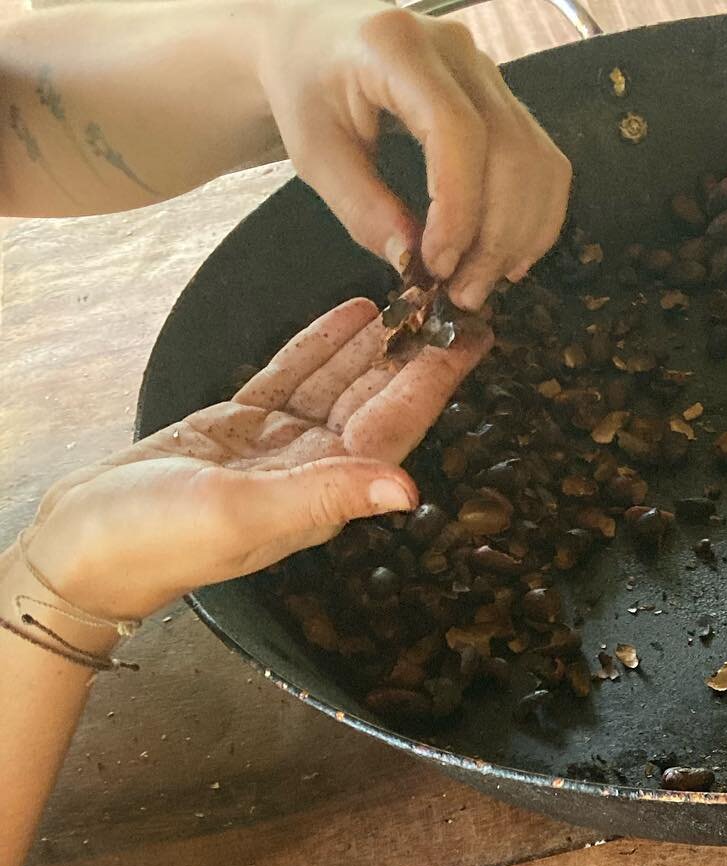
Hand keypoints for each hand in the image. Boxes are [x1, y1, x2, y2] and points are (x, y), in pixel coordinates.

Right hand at [27, 297, 488, 620]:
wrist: (87, 543)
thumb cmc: (160, 539)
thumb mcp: (246, 513)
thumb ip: (327, 495)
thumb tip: (409, 493)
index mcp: (325, 492)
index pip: (394, 427)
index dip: (436, 382)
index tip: (475, 338)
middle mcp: (314, 469)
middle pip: (379, 400)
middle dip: (420, 355)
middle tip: (460, 302)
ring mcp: (279, 447)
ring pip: (341, 382)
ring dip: (377, 343)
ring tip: (416, 297)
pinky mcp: (242, 427)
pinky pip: (295, 375)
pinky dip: (323, 344)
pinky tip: (351, 312)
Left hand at [257, 0, 572, 307]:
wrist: (318, 42)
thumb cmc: (307, 89)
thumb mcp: (314, 152)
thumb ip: (362, 209)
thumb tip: (413, 266)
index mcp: (398, 48)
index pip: (456, 130)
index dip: (459, 208)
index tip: (438, 264)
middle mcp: (457, 52)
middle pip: (509, 152)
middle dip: (494, 236)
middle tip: (463, 293)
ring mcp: (489, 74)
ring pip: (537, 163)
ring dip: (520, 236)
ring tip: (480, 282)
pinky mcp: (505, 100)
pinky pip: (543, 165)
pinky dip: (535, 220)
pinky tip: (506, 257)